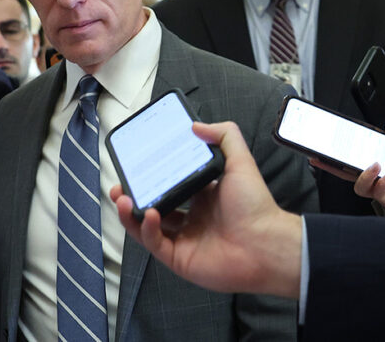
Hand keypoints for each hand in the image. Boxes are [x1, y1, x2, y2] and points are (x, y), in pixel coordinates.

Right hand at [111, 121, 302, 298]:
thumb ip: (224, 135)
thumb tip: (196, 124)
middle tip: (119, 186)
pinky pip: (155, 244)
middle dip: (132, 196)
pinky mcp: (179, 259)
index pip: (170, 184)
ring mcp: (183, 239)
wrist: (265, 245)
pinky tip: (148, 214)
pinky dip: (147, 229)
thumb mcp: (240, 162)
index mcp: (203, 196)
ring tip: (122, 198)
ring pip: (147, 226)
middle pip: (153, 205)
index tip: (136, 164)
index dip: (151, 176)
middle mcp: (191, 217)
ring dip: (131, 213)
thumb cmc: (256, 206)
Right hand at [317, 125, 384, 221]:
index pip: (354, 157)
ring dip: (364, 174)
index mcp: (376, 165)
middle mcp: (373, 177)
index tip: (332, 141)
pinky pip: (377, 190)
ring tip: (375, 165)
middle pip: (345, 172)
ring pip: (359, 184)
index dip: (339, 151)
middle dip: (330, 165)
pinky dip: (382, 181)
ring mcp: (377, 188)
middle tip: (325, 156)